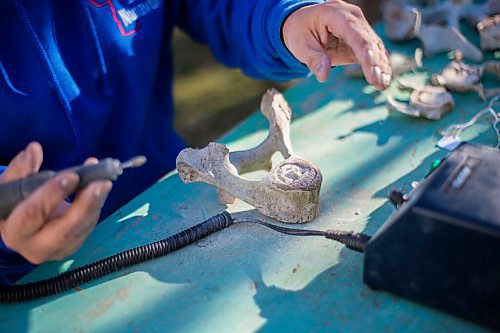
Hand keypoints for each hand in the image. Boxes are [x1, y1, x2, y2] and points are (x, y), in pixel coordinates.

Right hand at [0, 142, 111, 263]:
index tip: (72, 176)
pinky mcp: (74, 246)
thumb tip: (35, 149)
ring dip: (96, 203)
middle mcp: (36, 247)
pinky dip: (96, 205)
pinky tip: (100, 187)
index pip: (33, 215)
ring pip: (82, 228)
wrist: (20, 229)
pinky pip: (88, 227)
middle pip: (65, 230)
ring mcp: (58, 250)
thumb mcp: (10, 187)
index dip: (52, 195)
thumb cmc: (13, 204)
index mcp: (15, 232)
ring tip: (105, 180)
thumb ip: (21, 169)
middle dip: (86, 205)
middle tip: (102, 183)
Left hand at [282, 0, 391, 89]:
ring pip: (375, 46)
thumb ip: (313, 59)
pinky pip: (374, 52)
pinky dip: (379, 66)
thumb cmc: (300, 32)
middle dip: (374, 62)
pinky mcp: (361, 40)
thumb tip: (323, 76)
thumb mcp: (300, 45)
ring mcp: (359, 27)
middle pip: (368, 40)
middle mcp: (353, 17)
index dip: (364, 50)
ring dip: (380, 66)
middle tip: (377, 82)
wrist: (302, 23)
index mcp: (335, 13)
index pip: (354, 32)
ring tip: (382, 85)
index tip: (370, 67)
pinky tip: (383, 80)